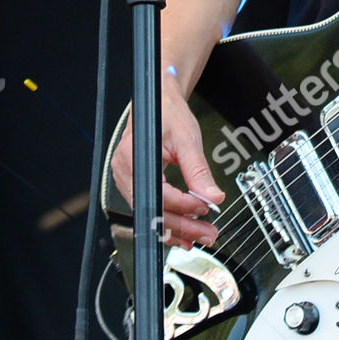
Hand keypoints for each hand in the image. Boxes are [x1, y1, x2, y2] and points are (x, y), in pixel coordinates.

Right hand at [110, 75, 224, 250]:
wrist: (159, 102)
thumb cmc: (169, 115)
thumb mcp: (187, 138)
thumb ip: (199, 170)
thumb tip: (214, 196)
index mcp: (132, 158)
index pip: (159, 193)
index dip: (184, 205)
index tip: (207, 208)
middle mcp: (124, 173)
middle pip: (153, 209)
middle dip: (182, 226)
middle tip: (207, 234)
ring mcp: (127, 180)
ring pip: (151, 213)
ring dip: (176, 228)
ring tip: (199, 237)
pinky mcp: (135, 185)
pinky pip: (150, 207)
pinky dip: (168, 219)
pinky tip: (184, 231)